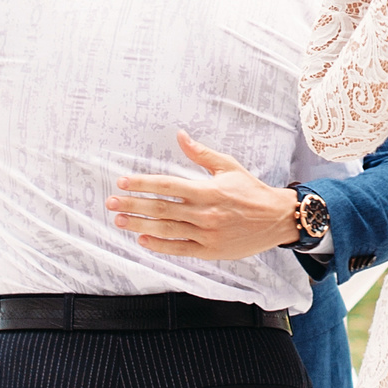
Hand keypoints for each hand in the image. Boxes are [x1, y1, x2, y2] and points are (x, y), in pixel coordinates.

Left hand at [108, 132, 301, 260]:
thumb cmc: (251, 191)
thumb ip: (201, 154)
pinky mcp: (210, 251)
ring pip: (166, 229)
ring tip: (119, 220)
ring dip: (140, 224)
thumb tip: (180, 135)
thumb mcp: (229, 167)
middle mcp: (204, 213)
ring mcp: (207, 234)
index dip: (142, 183)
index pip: (167, 185)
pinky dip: (159, 245)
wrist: (277, 219)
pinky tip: (143, 239)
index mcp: (207, 190)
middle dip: (132, 204)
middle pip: (161, 208)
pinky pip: (179, 249)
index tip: (123, 181)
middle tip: (111, 201)